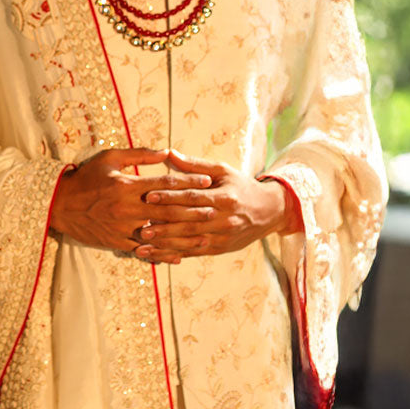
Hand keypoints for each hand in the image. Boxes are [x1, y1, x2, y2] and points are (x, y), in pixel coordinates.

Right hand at [49, 147, 211, 258]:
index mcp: (127, 185)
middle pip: (168, 210)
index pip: (164, 183)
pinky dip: (163, 254)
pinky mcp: (117, 242)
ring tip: (205, 236)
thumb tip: (166, 152)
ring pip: (159, 234)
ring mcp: (123, 227)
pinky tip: (179, 256)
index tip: (206, 182)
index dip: (187, 182)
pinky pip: (144, 251)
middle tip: (215, 209)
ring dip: (184, 236)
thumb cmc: (85, 177)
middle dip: (193, 210)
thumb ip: (138, 155)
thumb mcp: (109, 158)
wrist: (58, 204)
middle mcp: (127, 208)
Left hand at [135, 150, 295, 262]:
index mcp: (224, 198)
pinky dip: (173, 254)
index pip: (193, 197)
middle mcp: (224, 219)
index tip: (148, 195)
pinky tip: (156, 255)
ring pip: (189, 241)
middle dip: (163, 224)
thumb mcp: (223, 171)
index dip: (170, 196)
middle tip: (140, 225)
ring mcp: (222, 236)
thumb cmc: (241, 186)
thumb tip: (169, 153)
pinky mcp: (219, 248)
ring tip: (143, 243)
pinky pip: (193, 253)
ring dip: (165, 244)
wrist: (269, 211)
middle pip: (189, 222)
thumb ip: (195, 165)